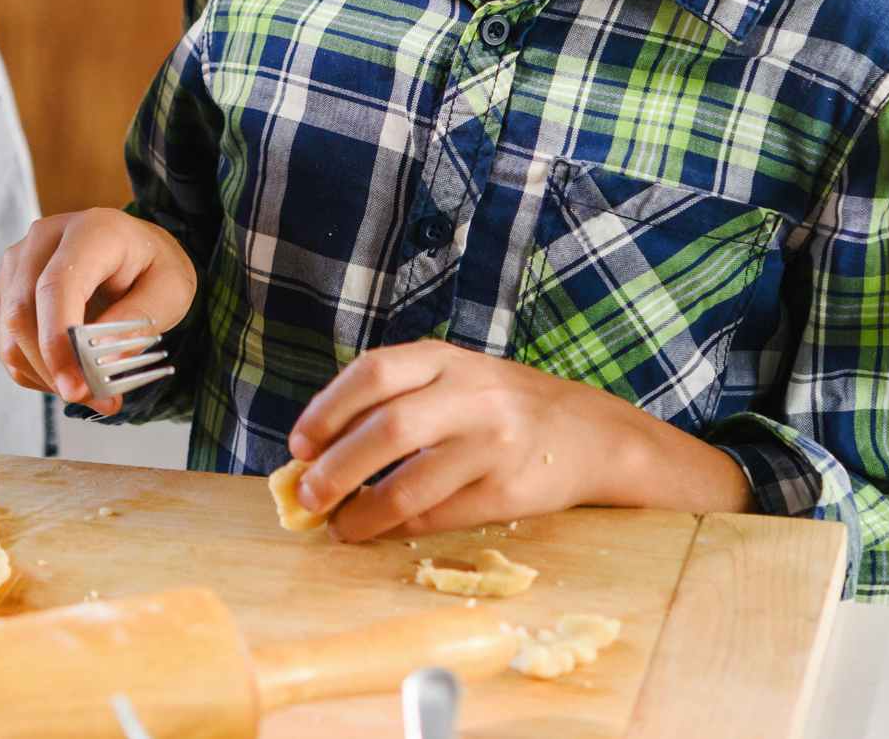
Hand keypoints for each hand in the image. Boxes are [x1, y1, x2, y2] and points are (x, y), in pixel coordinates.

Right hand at [0, 209, 195, 413]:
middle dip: (53, 369)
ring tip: (91, 392)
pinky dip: (35, 372)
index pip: (57, 285)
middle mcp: (43, 239)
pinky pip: (7, 343)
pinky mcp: (6, 289)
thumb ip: (137, 321)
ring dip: (45, 376)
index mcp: (90, 230)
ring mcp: (16, 262)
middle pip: (23, 312)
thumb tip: (99, 359)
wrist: (134, 249)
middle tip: (97, 400)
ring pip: (9, 334)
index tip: (76, 388)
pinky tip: (69, 375)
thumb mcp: (171, 290)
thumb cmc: (153, 268)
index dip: (59, 340)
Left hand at [281, 342, 750, 541]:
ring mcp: (493, 444)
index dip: (327, 410)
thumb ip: (396, 400)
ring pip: (411, 483)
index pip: (372, 374)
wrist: (590, 433)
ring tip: (340, 525)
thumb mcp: (453, 378)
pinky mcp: (509, 491)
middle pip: (386, 430)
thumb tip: (317, 449)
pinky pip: (441, 514)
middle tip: (307, 495)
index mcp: (445, 360)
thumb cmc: (500, 406)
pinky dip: (402, 527)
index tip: (298, 445)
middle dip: (336, 468)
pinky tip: (383, 529)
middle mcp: (470, 395)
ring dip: (364, 511)